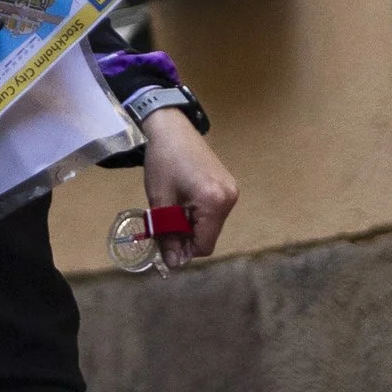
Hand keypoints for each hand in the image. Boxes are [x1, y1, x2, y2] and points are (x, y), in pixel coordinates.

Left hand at [142, 106, 238, 257]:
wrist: (171, 128)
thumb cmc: (163, 161)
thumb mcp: (161, 201)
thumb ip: (167, 234)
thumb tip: (173, 263)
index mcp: (215, 202)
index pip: (204, 246)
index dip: (183, 251)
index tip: (164, 247)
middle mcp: (229, 198)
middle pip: (209, 235)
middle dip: (185, 238)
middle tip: (163, 228)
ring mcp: (231, 190)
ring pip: (210, 224)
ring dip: (190, 225)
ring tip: (170, 211)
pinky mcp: (226, 184)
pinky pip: (213, 211)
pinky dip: (196, 214)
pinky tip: (181, 202)